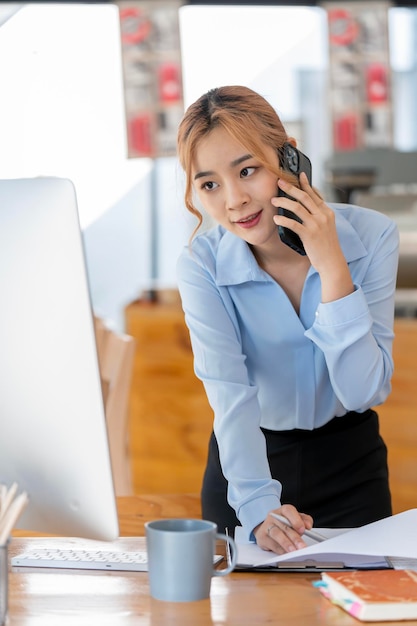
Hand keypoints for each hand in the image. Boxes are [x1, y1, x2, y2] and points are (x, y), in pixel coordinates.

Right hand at [253, 504, 313, 554]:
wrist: (266, 527)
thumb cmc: (284, 523)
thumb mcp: (296, 518)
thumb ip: (305, 520)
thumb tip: (308, 525)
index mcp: (283, 510)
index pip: (288, 511)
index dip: (296, 520)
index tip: (303, 529)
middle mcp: (274, 516)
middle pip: (284, 526)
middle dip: (295, 538)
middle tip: (302, 546)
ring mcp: (267, 526)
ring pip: (277, 534)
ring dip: (286, 544)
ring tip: (294, 551)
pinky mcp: (262, 537)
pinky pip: (272, 544)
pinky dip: (280, 550)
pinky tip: (286, 554)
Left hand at [272, 173, 353, 302]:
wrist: (332, 262)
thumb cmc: (326, 246)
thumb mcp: (326, 227)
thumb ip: (318, 216)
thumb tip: (304, 208)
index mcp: (327, 212)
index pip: (315, 194)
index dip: (306, 184)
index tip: (298, 175)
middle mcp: (323, 216)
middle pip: (304, 196)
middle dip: (290, 187)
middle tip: (279, 181)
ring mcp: (316, 225)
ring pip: (297, 207)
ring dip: (283, 202)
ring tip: (273, 200)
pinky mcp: (309, 235)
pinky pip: (293, 224)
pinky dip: (283, 219)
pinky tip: (276, 218)